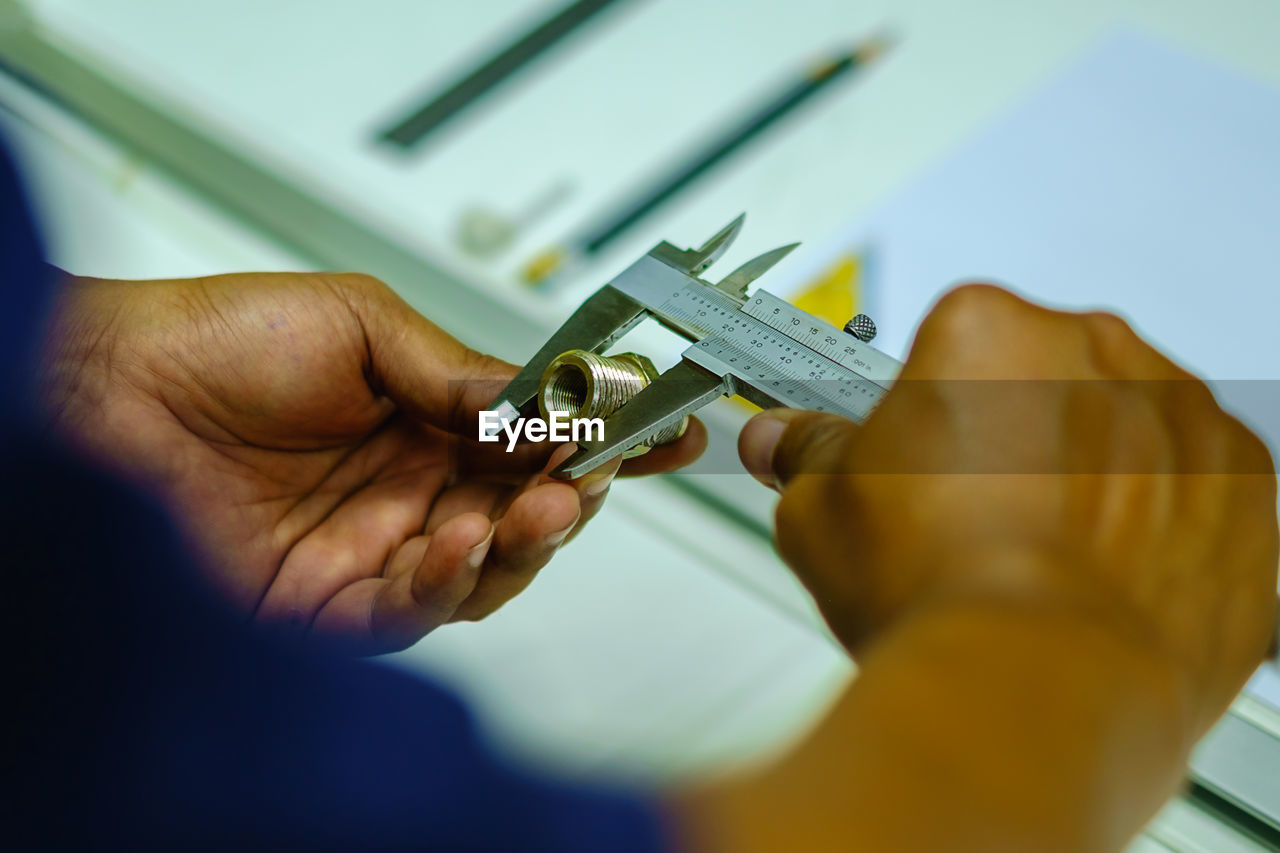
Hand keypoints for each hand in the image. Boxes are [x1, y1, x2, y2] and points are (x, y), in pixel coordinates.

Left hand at [42, 271, 704, 652]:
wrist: (107, 391)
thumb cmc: (216, 339)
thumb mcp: (361, 322)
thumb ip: (458, 371)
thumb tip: (544, 402)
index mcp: (428, 420)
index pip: (537, 441)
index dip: (604, 440)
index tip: (666, 432)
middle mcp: (411, 490)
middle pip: (525, 513)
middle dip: (576, 498)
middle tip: (600, 473)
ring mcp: (375, 550)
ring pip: (487, 572)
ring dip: (526, 545)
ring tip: (542, 507)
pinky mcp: (330, 606)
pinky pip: (413, 612)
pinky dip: (449, 584)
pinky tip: (458, 539)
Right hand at [739, 284, 1276, 732]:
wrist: (1037, 694)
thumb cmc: (943, 595)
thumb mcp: (823, 513)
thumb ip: (809, 455)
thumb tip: (786, 441)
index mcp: (990, 332)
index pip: (953, 345)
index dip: (931, 409)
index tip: (922, 450)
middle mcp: (1096, 354)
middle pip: (1044, 378)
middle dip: (1012, 434)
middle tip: (972, 515)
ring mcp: (1184, 420)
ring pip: (1126, 429)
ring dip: (1089, 475)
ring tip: (1040, 558)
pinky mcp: (1247, 492)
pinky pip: (1198, 488)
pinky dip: (1162, 523)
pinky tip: (1106, 577)